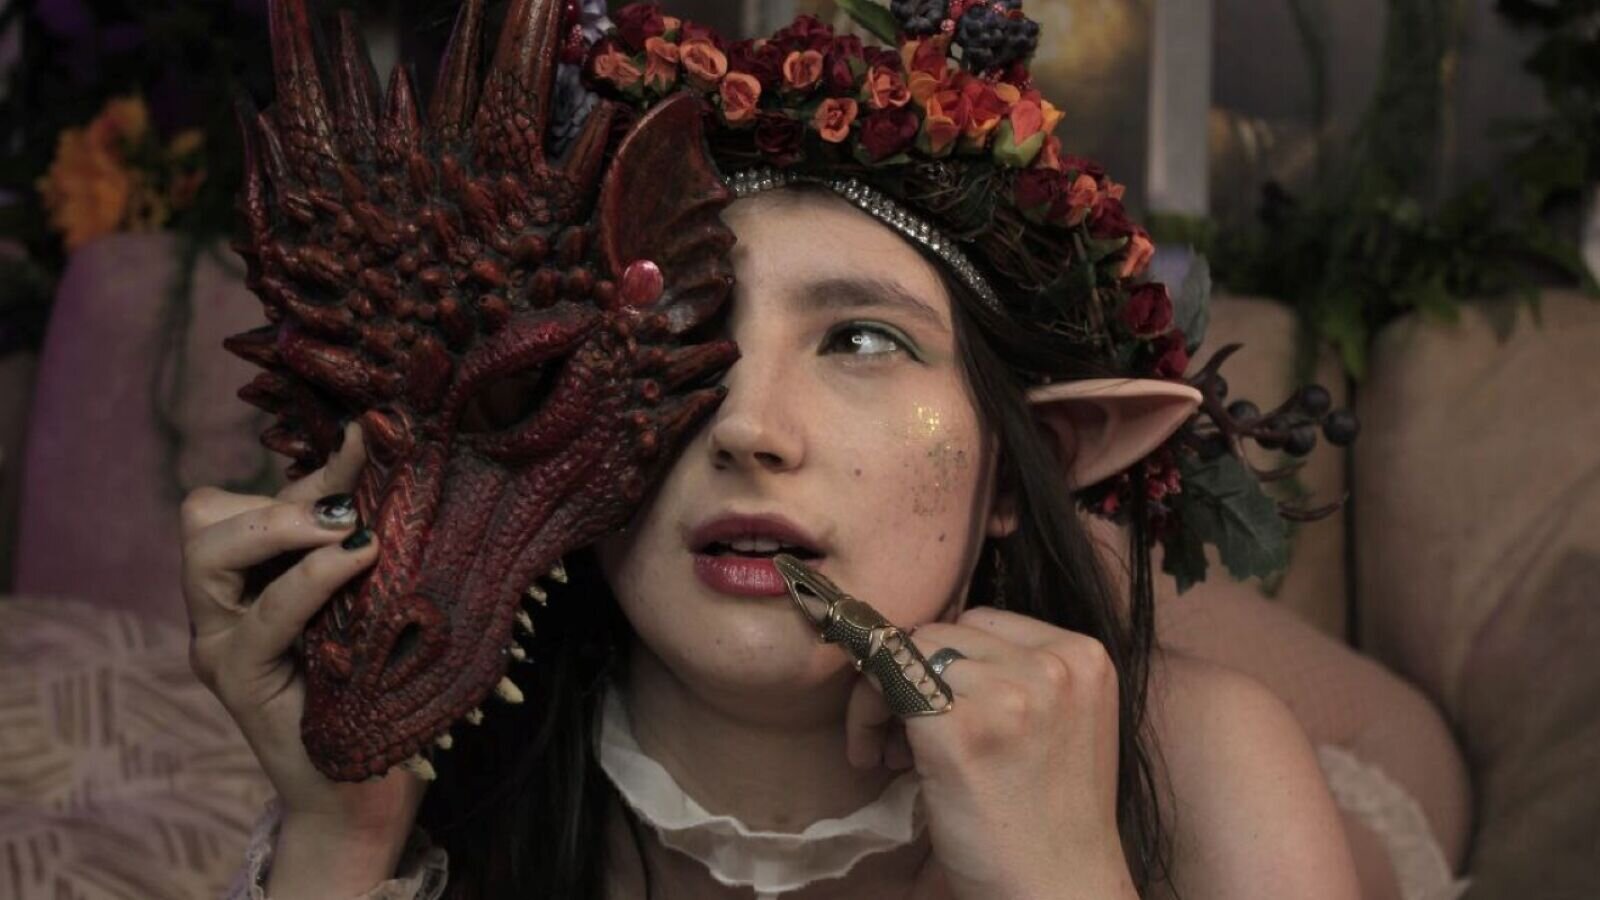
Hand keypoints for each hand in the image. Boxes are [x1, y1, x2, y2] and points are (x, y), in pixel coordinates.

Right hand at [179, 422, 424, 851]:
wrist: (369, 789)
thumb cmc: (381, 682)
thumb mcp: (373, 589)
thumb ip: (362, 527)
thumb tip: (384, 439)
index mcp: (249, 578)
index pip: (248, 498)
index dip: (309, 468)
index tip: (370, 439)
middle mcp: (221, 607)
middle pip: (204, 515)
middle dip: (278, 498)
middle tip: (348, 508)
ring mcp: (221, 645)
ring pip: (207, 553)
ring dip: (281, 529)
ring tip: (349, 534)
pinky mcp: (241, 682)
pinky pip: (261, 616)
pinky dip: (309, 581)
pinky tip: (356, 564)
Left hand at [847, 608, 1137, 899]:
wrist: (1059, 894)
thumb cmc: (1050, 825)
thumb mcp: (1062, 725)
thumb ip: (1020, 677)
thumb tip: (931, 645)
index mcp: (1086, 657)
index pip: (986, 621)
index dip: (950, 664)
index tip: (939, 710)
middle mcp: (1055, 664)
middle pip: (947, 631)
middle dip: (917, 677)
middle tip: (908, 738)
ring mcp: (1009, 692)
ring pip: (911, 650)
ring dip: (889, 697)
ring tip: (898, 756)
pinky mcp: (960, 726)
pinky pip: (886, 681)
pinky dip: (866, 716)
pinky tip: (876, 760)